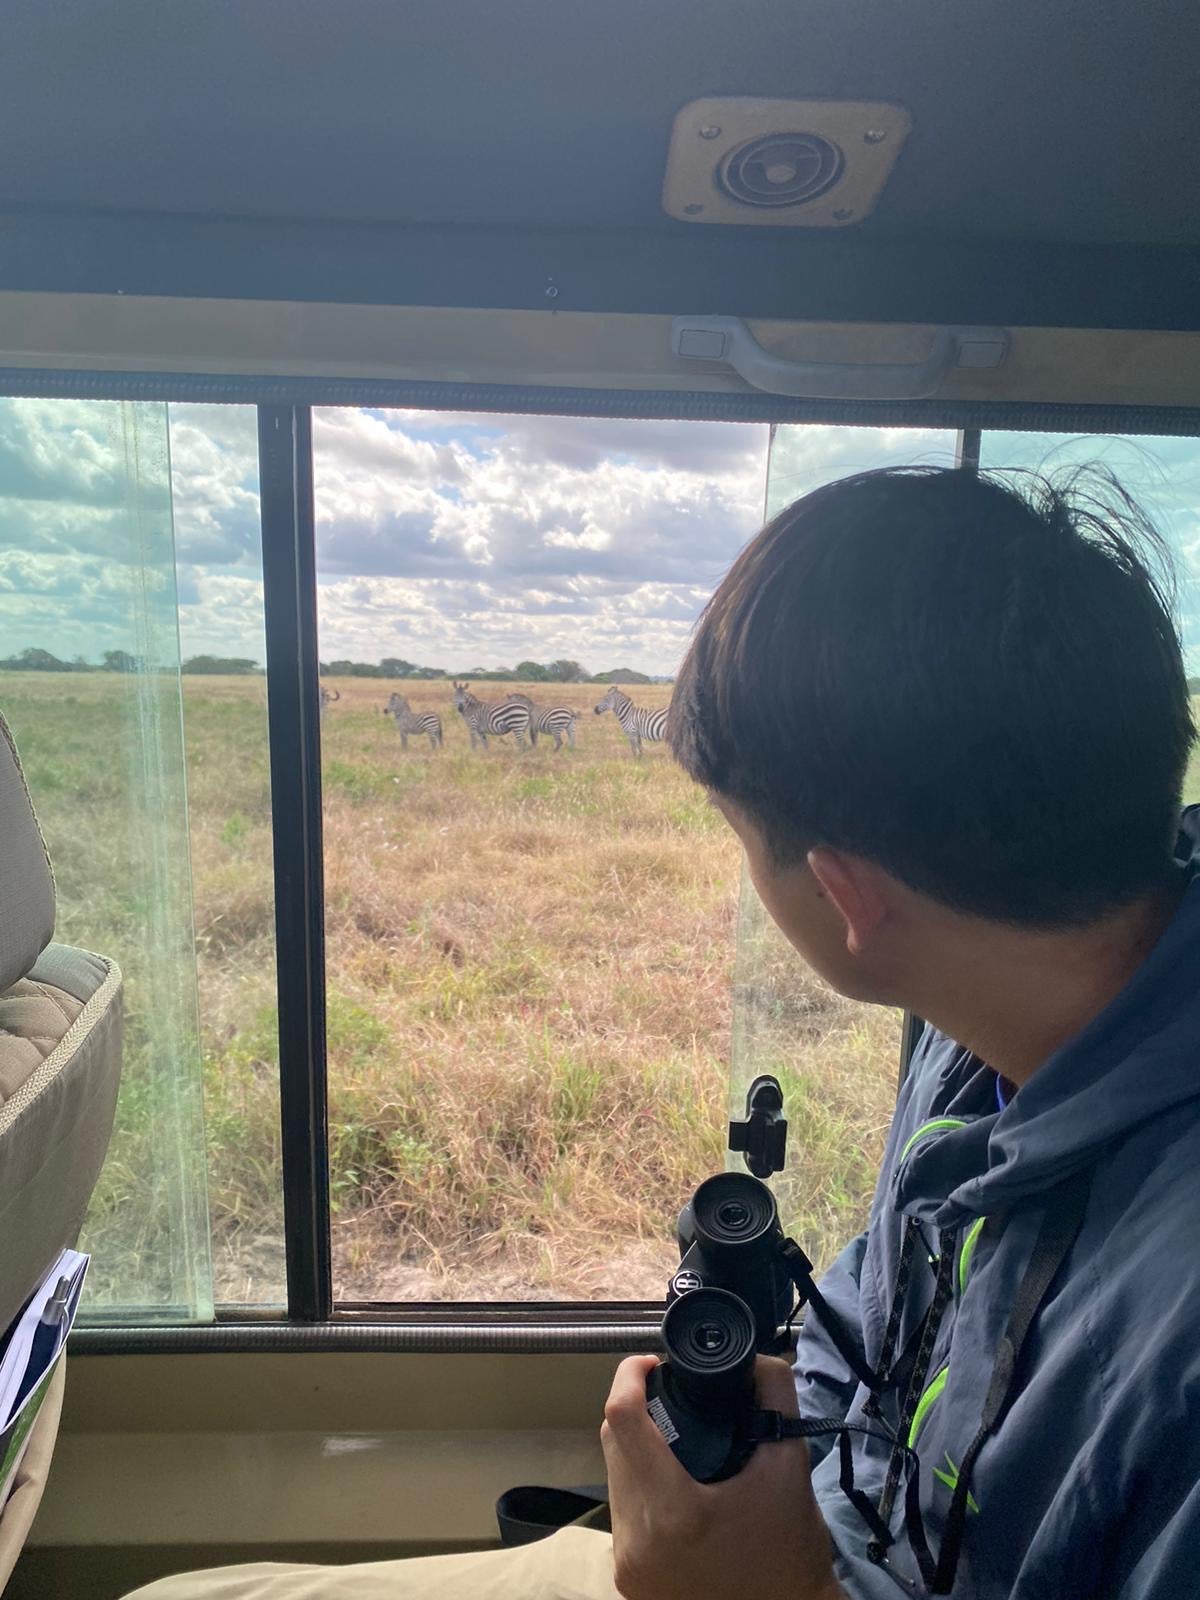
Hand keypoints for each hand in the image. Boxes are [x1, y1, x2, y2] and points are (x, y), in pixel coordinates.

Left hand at [601, 1353, 845, 1599]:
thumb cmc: (790, 1554)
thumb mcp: (790, 1467)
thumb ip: (774, 1398)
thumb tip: (754, 1360)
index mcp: (673, 1511)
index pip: (623, 1419)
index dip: (630, 1375)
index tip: (653, 1364)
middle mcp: (637, 1540)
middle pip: (612, 1445)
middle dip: (637, 1412)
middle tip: (671, 1400)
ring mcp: (628, 1565)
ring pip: (613, 1479)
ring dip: (637, 1453)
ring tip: (678, 1445)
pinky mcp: (628, 1582)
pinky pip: (622, 1515)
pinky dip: (641, 1491)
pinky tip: (676, 1488)